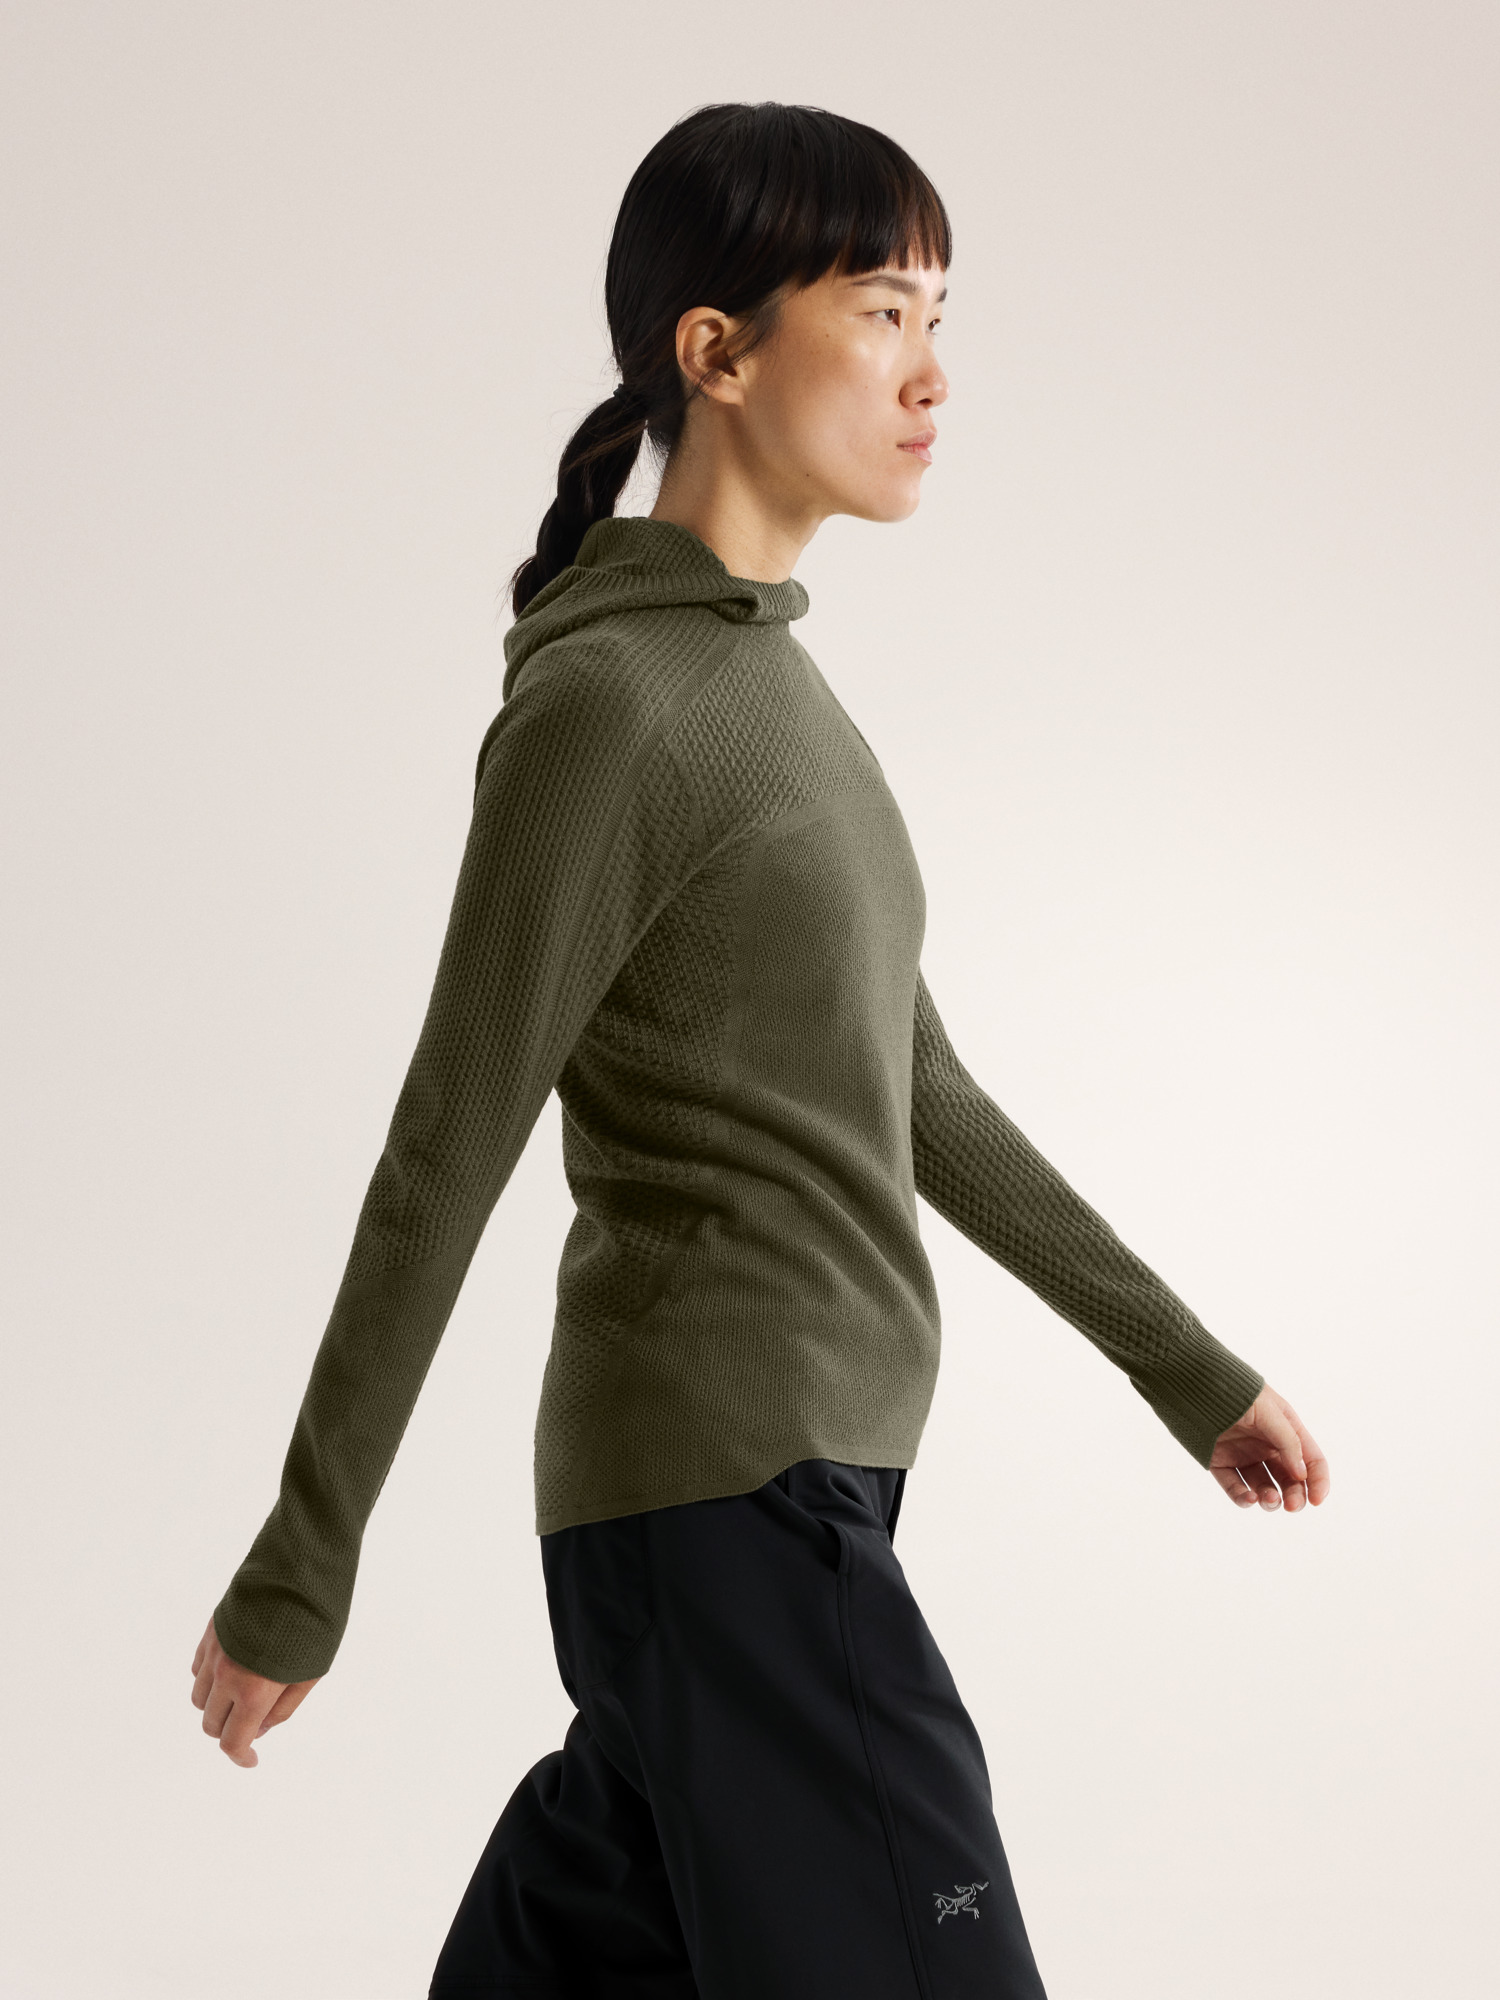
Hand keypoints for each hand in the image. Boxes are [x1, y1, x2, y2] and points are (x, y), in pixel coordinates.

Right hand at [190, 1616, 318, 1767]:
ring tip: (244, 1692)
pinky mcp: (210, 1631)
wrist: (299, 1572)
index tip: (251, 1759)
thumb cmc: (314, 1624)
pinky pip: (198, 1668)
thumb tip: (259, 1731)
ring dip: (216, 1705)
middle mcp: (226, 1676)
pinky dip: (209, 1678)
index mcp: (252, 1691)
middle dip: (230, 1730)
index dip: (240, 1757)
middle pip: (211, 1724)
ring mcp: (214, 1652)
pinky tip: (233, 1668)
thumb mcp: (310, 1674)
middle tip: (254, 1721)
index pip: (232, 1741)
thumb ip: (283, 1709)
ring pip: (199, 1697)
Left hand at [1208, 1384, 1329, 1513]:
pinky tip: (1249, 1498)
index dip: (1318, 1481)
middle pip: (1289, 1479)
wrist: (1194, 1383)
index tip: (1316, 1501)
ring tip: (1269, 1499)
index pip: (1311, 1460)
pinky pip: (1234, 1487)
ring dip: (1270, 1499)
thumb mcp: (1268, 1411)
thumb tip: (1302, 1474)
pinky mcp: (1221, 1463)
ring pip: (1263, 1487)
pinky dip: (1243, 1498)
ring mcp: (1244, 1455)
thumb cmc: (1236, 1391)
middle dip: (1294, 1496)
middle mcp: (1267, 1445)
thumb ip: (1288, 1441)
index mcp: (1286, 1429)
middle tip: (1291, 1506)